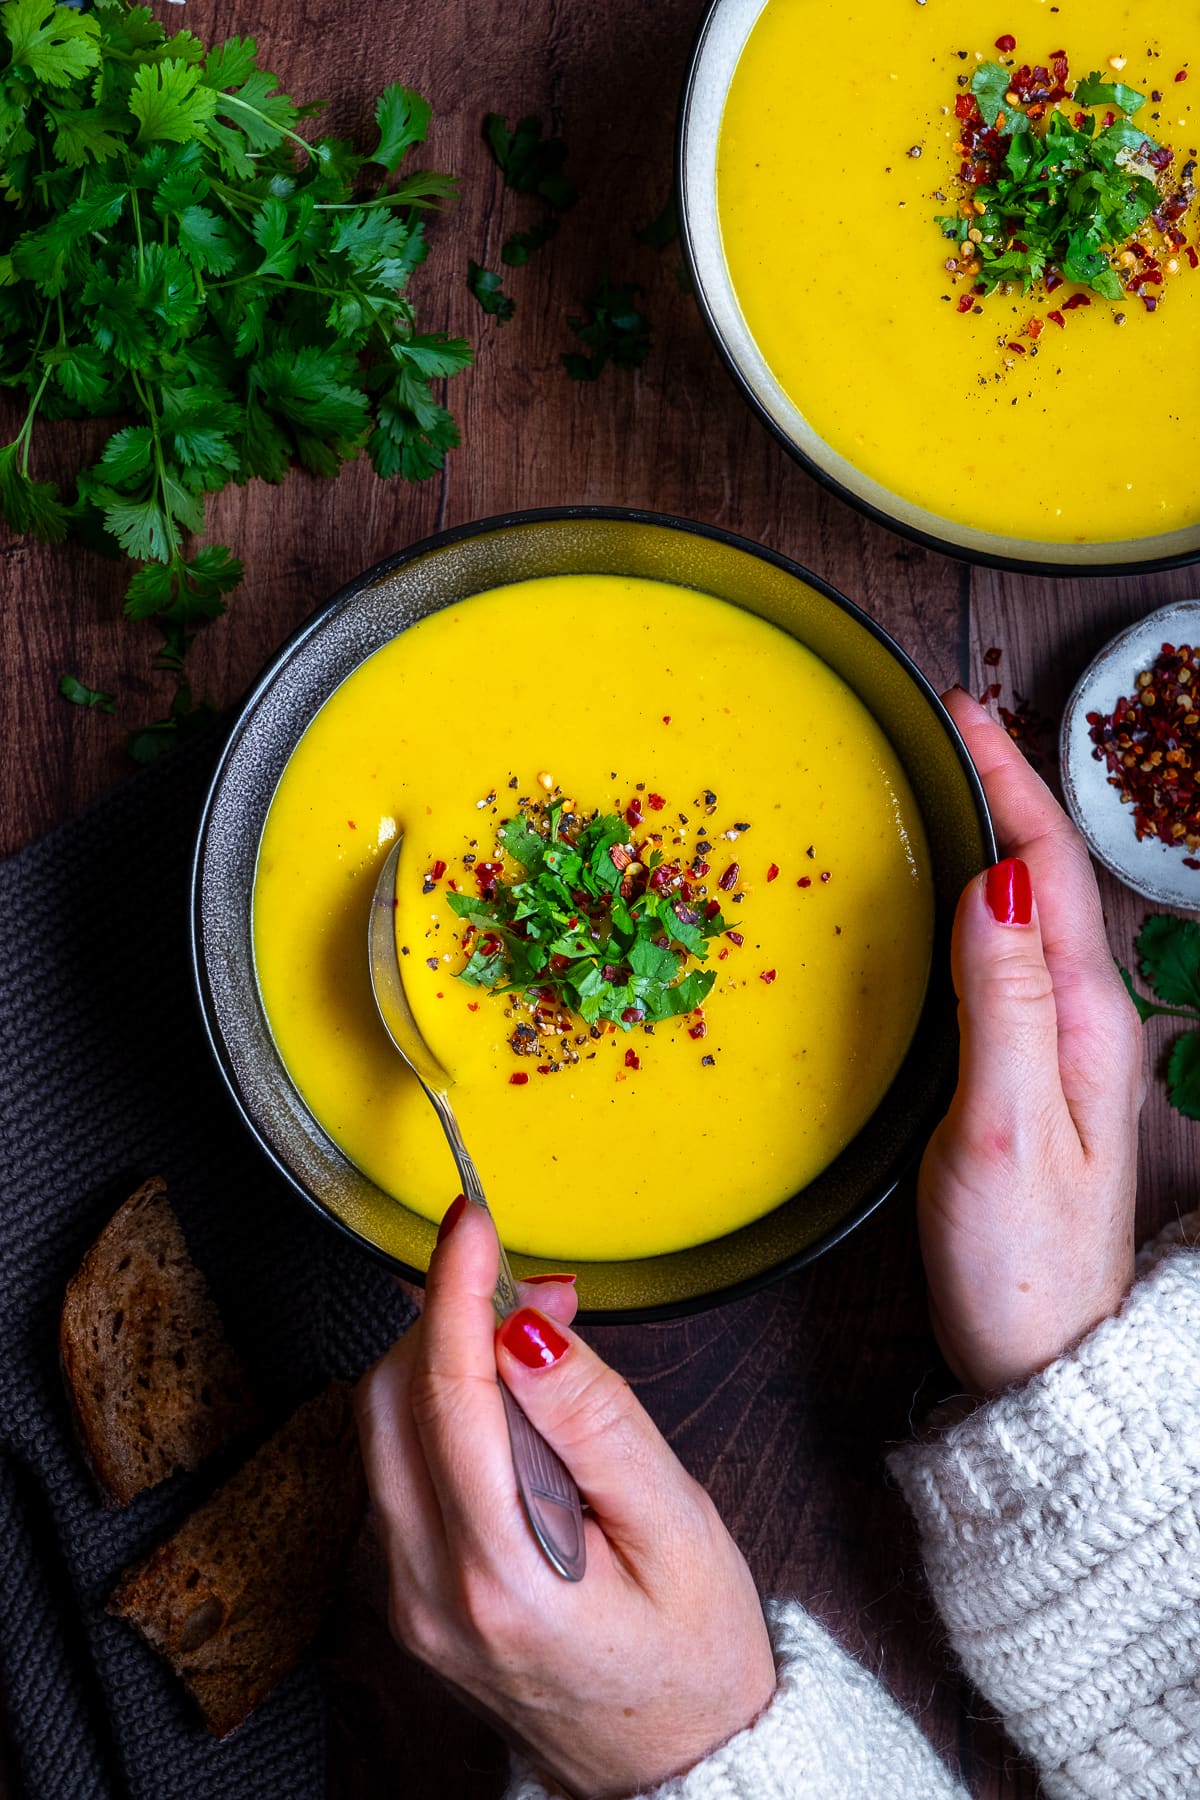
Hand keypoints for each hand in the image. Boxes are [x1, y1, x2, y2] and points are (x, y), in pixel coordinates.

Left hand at [355, 1201, 775, 1798]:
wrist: (676, 1766)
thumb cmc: (693, 1656)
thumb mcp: (677, 1525)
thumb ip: (598, 1422)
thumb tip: (528, 1329)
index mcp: (502, 1576)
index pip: (448, 1394)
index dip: (455, 1288)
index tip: (471, 1221)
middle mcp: (432, 1591)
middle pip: (391, 1401)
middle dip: (448, 1315)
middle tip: (529, 1284)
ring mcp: (410, 1599)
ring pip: (383, 1430)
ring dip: (442, 1357)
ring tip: (531, 1339)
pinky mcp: (411, 1596)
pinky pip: (400, 1470)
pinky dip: (439, 1409)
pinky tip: (506, 1403)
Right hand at [918, 688, 1144, 1395]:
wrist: (1045, 1359)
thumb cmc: (1025, 1261)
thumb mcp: (1003, 1126)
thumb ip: (1002, 1002)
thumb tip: (991, 881)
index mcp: (1084, 1018)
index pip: (1045, 866)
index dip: (1008, 779)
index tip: (962, 713)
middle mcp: (1082, 1021)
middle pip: (1043, 875)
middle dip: (1001, 788)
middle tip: (944, 729)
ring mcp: (1060, 1048)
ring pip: (1025, 913)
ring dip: (991, 839)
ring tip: (946, 787)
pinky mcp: (1029, 1075)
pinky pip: (1006, 961)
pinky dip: (975, 905)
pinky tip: (946, 904)